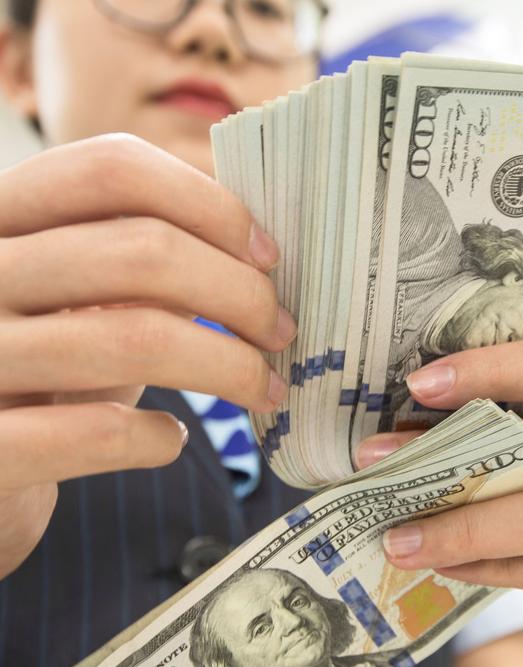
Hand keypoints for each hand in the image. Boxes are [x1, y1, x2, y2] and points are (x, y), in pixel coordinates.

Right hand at [0, 134, 294, 578]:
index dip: (210, 206)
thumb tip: (258, 248)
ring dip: (230, 367)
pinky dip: (157, 438)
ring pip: (135, 339)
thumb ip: (140, 260)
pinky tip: (169, 440)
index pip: (111, 169)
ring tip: (265, 389)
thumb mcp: (76, 296)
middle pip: (143, 250)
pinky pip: (98, 433)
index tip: (267, 257)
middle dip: (241, 294)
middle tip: (281, 332)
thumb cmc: (38, 372)